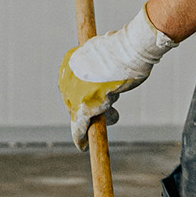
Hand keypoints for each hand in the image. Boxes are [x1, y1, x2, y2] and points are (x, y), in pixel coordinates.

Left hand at [60, 6, 178, 149]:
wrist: (128, 53)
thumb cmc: (125, 50)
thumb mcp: (109, 53)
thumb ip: (101, 62)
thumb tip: (107, 65)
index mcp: (70, 61)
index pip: (74, 86)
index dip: (86, 97)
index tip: (97, 103)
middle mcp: (67, 77)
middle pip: (76, 101)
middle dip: (93, 108)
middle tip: (112, 109)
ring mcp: (74, 93)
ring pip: (82, 115)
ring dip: (100, 118)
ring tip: (115, 114)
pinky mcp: (83, 108)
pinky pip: (80, 127)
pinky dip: (80, 137)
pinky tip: (82, 146)